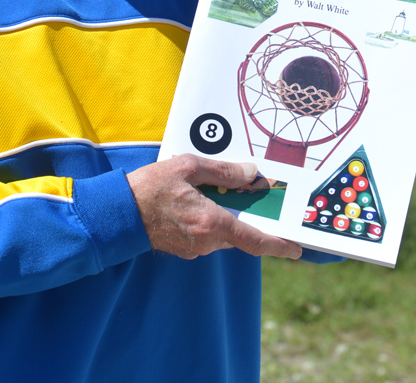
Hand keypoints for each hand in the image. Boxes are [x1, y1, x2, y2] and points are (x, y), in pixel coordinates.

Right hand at [126, 154, 301, 260]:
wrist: (117, 212)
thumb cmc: (149, 188)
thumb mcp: (187, 167)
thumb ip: (222, 171)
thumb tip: (250, 174)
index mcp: (211, 223)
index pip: (254, 240)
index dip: (278, 245)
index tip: (297, 248)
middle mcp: (205, 241)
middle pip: (239, 233)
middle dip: (248, 218)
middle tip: (253, 196)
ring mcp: (193, 248)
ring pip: (223, 234)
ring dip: (227, 217)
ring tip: (218, 191)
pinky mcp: (183, 248)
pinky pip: (206, 235)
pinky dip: (211, 220)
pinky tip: (198, 201)